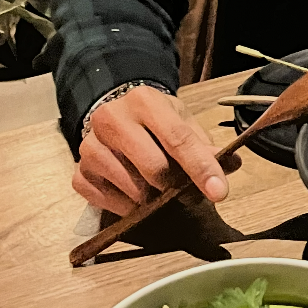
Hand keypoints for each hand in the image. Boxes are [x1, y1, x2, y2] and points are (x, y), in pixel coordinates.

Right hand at [73, 86, 239, 215]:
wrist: (117, 115)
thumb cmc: (156, 121)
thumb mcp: (182, 121)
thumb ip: (203, 144)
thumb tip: (229, 167)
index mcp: (144, 101)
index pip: (178, 138)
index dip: (201, 168)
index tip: (220, 192)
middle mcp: (111, 119)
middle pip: (154, 168)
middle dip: (176, 186)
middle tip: (183, 190)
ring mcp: (90, 147)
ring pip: (133, 190)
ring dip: (152, 198)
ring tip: (156, 187)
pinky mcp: (78, 173)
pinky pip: (108, 203)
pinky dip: (128, 206)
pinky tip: (133, 193)